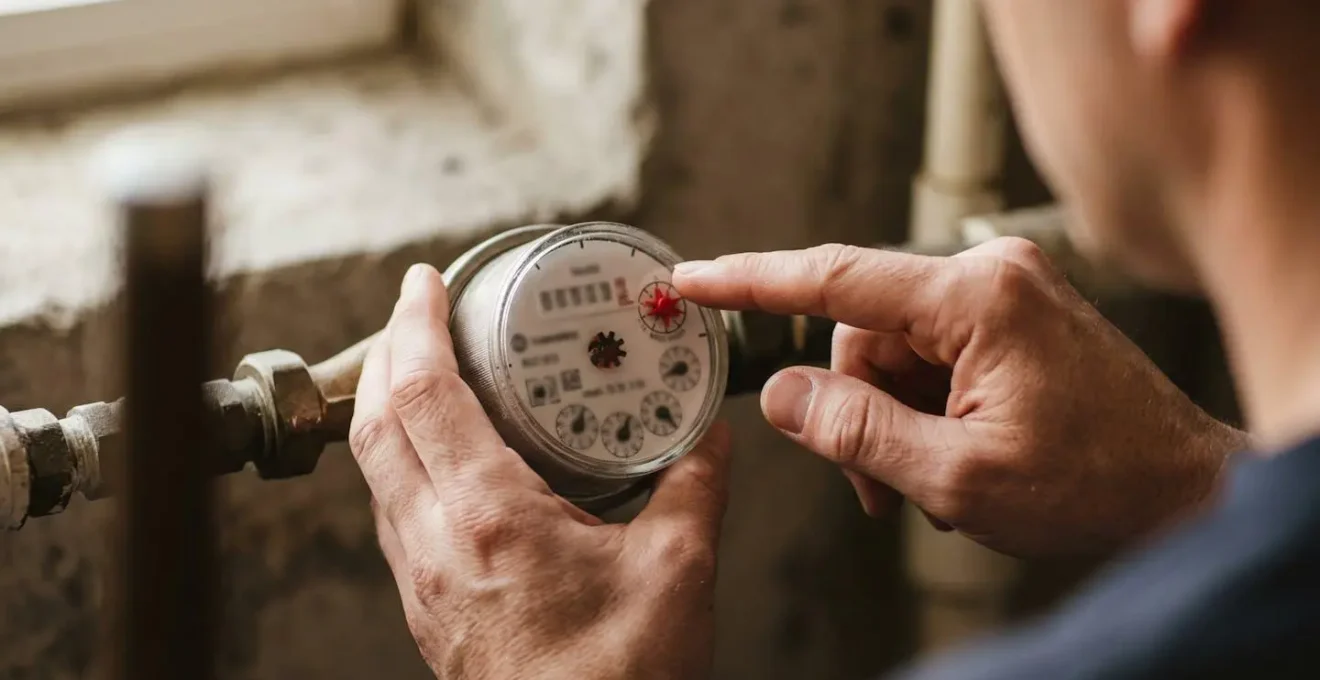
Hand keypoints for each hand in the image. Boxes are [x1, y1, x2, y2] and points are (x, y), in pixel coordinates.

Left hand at [350, 264, 730, 678]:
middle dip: (386, 353)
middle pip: (375, 423)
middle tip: (418, 314)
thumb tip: (710, 435)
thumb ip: (695, 486)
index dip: (414, 326)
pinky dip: (403, 460)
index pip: (423, 395)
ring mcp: (421, 580)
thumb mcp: (678, 569)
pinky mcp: (427, 607)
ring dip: (387, 407)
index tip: (423, 283)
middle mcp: (436, 543)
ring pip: (375, 470)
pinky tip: (446, 461)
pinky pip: (393, 512)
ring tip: (425, 373)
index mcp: (489, 518)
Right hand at [675, 238, 1244, 556]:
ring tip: (931, 485)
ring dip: (891, 422)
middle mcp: (989, 275)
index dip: (751, 283)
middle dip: (856, 411)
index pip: (834, 278)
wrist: (1184, 492)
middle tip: (878, 485)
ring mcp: (1004, 293)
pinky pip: (930, 356)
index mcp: (975, 298)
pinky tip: (952, 458)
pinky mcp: (1012, 317)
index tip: (691, 281)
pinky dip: (922, 411)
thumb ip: (856, 432)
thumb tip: (781, 394)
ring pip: (891, 353)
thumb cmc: (1096, 483)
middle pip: (862, 335)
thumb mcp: (958, 476)